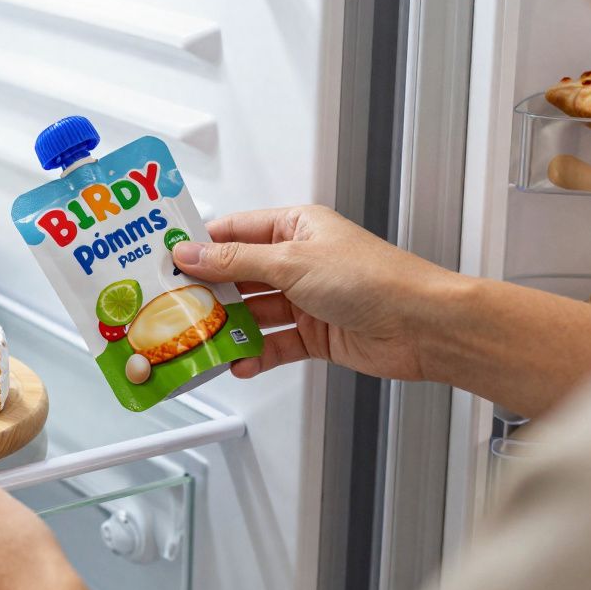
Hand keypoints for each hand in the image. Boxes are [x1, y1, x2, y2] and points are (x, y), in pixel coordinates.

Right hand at [171, 205, 454, 381]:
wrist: (424, 328)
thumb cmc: (376, 279)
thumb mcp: (293, 263)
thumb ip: (236, 261)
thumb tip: (192, 252)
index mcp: (295, 228)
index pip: (234, 231)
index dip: (199, 245)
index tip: (166, 260)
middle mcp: (299, 261)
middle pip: (239, 274)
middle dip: (209, 292)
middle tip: (174, 305)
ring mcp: (307, 298)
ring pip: (253, 312)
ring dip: (230, 327)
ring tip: (202, 338)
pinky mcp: (315, 334)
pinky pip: (274, 343)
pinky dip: (256, 353)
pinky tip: (240, 361)